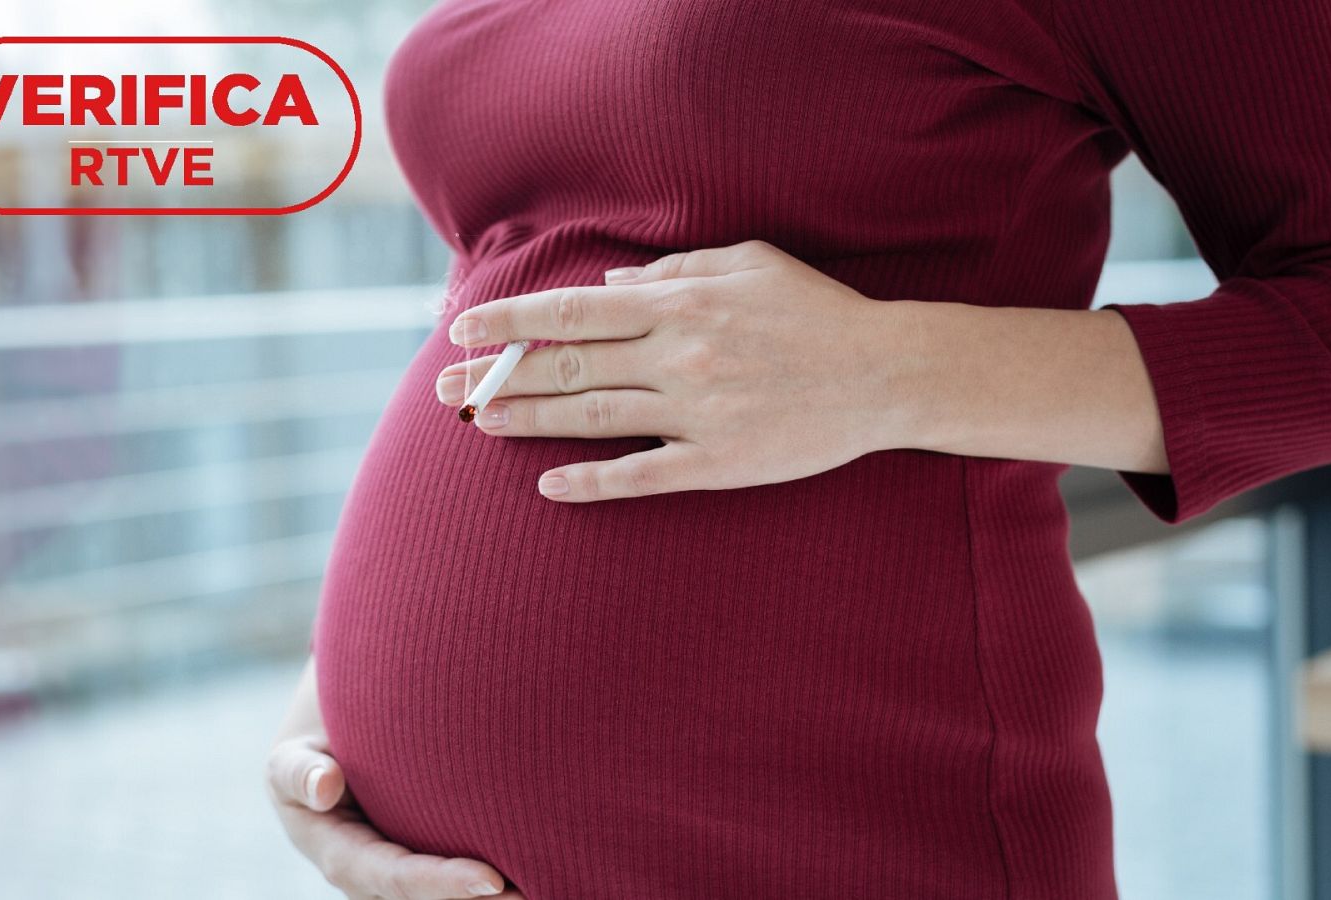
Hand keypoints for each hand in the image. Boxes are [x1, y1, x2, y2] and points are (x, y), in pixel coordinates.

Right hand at [267, 658, 521, 899]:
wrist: (330, 745)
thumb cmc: (313, 747)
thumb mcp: (292, 757)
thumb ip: (299, 770)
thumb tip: (325, 786)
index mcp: (337, 854)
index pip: (390, 876)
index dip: (437, 883)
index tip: (491, 880)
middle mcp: (369, 875)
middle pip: (424, 896)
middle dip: (474, 899)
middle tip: (532, 891)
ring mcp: (397, 870)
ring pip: (444, 894)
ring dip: (491, 895)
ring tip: (545, 883)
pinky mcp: (423, 856)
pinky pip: (454, 870)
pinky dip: (493, 878)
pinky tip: (538, 868)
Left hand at [435, 239, 910, 501]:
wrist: (884, 374)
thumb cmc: (816, 312)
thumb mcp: (749, 263)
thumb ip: (675, 270)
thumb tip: (608, 286)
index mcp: (681, 304)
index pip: (573, 312)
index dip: (510, 321)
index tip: (462, 330)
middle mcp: (679, 356)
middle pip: (569, 366)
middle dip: (500, 376)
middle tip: (447, 392)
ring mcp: (697, 412)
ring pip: (592, 416)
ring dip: (529, 420)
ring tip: (480, 425)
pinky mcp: (720, 462)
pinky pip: (643, 474)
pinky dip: (592, 482)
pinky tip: (551, 487)